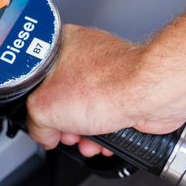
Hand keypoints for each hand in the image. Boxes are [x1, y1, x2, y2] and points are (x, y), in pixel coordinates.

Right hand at [26, 24, 181, 156]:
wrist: (151, 95)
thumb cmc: (108, 85)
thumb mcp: (45, 107)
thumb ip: (35, 122)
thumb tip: (43, 134)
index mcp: (61, 46)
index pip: (36, 78)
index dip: (35, 103)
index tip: (39, 118)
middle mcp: (85, 56)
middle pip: (61, 98)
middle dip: (63, 124)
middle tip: (65, 132)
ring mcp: (108, 75)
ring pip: (85, 112)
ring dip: (84, 134)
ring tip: (88, 140)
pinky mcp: (126, 93)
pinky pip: (107, 118)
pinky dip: (105, 134)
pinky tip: (106, 140)